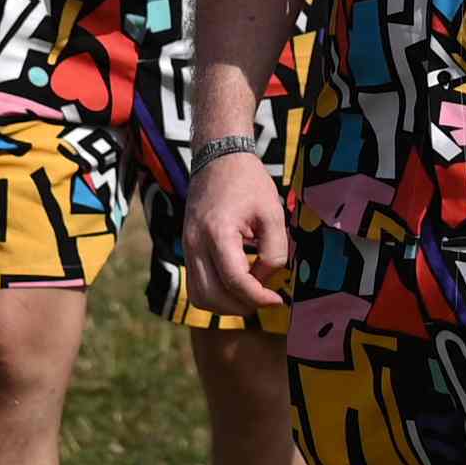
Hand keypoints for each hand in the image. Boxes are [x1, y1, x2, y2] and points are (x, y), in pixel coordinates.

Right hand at [184, 151, 297, 313]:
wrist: (218, 159)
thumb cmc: (248, 182)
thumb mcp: (272, 212)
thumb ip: (274, 250)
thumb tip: (265, 280)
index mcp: (217, 231)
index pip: (234, 280)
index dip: (258, 297)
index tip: (278, 300)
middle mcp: (195, 243)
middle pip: (213, 296)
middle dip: (242, 305)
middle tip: (266, 298)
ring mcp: (187, 247)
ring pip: (200, 297)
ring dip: (227, 305)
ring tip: (252, 294)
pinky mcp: (187, 249)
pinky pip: (196, 286)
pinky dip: (216, 295)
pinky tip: (237, 286)